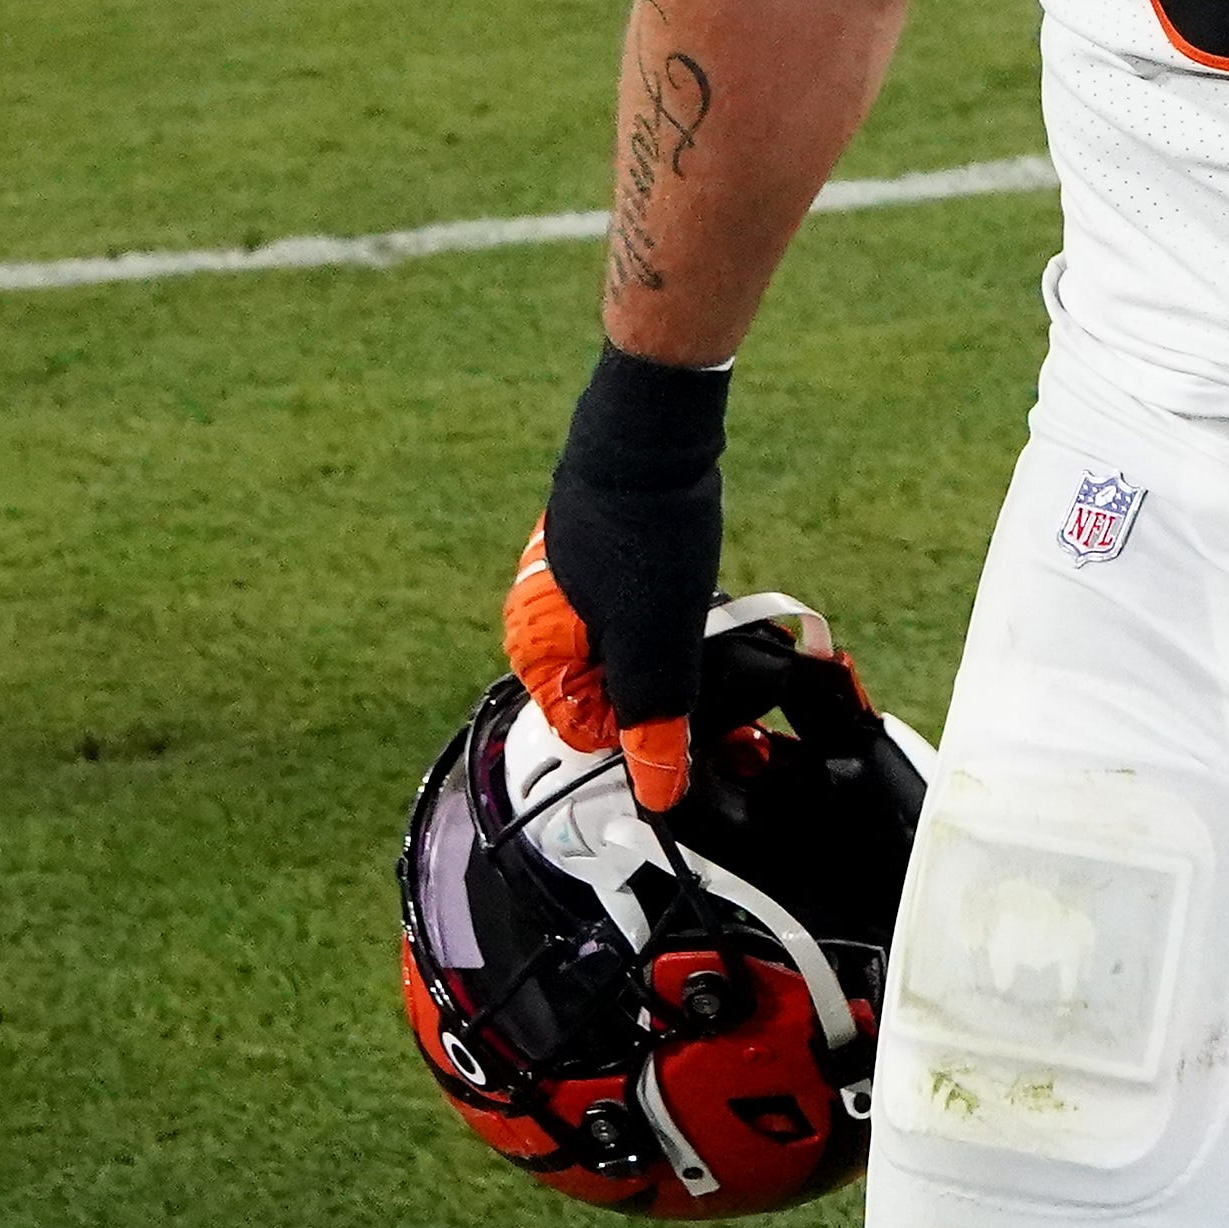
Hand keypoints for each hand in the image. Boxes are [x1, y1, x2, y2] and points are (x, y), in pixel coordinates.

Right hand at [502, 344, 730, 811]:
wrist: (653, 432)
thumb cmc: (645, 536)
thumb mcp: (656, 645)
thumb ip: (654, 724)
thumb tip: (659, 795)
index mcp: (534, 648)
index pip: (588, 732)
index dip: (643, 730)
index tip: (685, 712)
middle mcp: (537, 619)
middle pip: (606, 690)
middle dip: (657, 684)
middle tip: (694, 654)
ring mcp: (565, 584)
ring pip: (624, 648)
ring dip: (665, 645)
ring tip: (693, 612)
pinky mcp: (597, 553)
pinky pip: (632, 607)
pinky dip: (663, 608)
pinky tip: (687, 584)